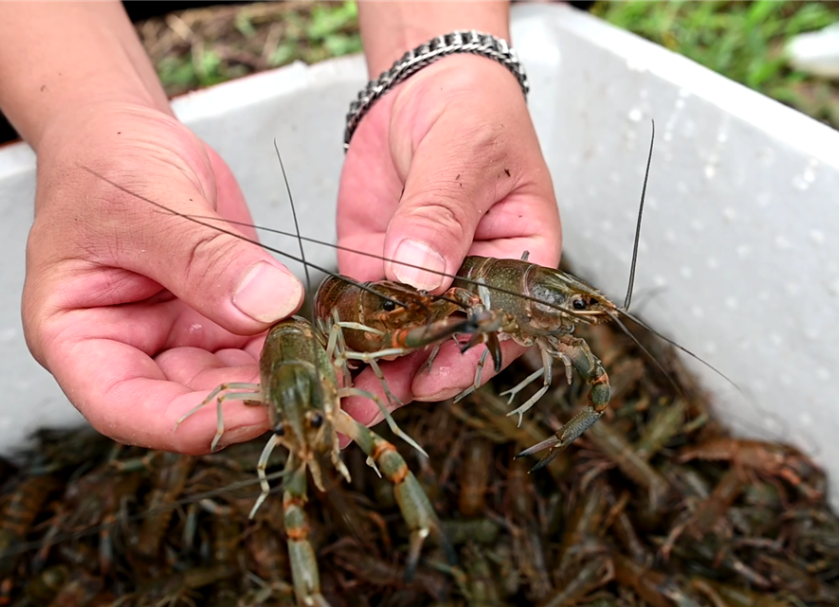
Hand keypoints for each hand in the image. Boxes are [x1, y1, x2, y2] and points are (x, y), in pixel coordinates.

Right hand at [23, 102, 304, 453]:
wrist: (131, 134)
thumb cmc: (108, 162)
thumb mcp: (148, 202)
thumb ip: (203, 258)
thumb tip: (268, 305)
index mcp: (76, 337)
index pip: (124, 407)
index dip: (188, 422)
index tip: (253, 409)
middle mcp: (128, 350)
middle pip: (187, 403)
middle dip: (249, 401)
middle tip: (311, 386)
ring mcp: (177, 339)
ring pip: (231, 384)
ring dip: (279, 379)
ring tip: (329, 365)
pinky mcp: (220, 320)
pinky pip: (258, 350)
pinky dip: (291, 349)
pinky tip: (326, 343)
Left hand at [336, 55, 562, 426]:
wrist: (422, 85)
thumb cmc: (471, 114)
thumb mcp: (465, 155)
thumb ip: (441, 215)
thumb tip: (419, 276)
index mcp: (519, 264)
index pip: (502, 327)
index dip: (469, 359)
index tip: (432, 376)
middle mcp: (472, 285)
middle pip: (447, 346)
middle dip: (410, 376)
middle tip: (368, 401)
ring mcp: (421, 282)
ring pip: (401, 341)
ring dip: (372, 369)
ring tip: (339, 397)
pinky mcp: (376, 271)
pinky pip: (361, 314)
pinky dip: (342, 338)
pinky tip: (320, 356)